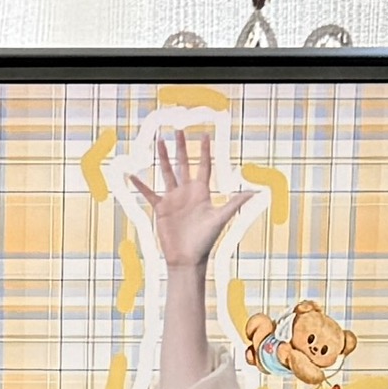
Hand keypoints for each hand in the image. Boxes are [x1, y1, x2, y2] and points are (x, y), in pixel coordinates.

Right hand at [126, 117, 248, 275]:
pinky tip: (133, 175)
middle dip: (181, 147)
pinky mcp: (161, 208)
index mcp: (202, 192)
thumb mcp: (220, 219)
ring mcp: (173, 199)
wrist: (187, 258)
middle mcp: (187, 192)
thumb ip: (235, 203)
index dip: (204, 150)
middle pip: (184, 164)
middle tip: (178, 130)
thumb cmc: (205, 240)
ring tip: (159, 141)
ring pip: (167, 172)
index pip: (203, 166)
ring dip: (163, 157)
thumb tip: (254, 192)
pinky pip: (149, 193)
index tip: (204, 135)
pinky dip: (141, 185)